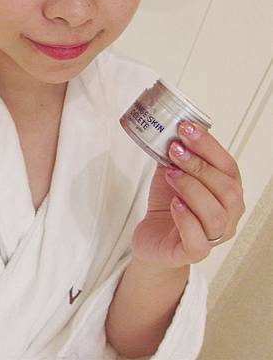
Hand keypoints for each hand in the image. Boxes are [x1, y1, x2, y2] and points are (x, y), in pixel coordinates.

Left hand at [131, 120, 245, 269]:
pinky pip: (198, 240)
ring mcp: (214, 236)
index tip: (187, 128)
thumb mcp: (172, 172)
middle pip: (226, 189)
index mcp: (227, 190)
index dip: (208, 145)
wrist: (153, 237)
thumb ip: (176, 154)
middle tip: (175, 150)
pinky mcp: (193, 252)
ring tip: (170, 175)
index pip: (227, 165)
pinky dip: (186, 219)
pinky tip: (174, 204)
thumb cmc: (169, 204)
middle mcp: (228, 215)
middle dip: (199, 165)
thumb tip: (169, 128)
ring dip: (191, 188)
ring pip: (215, 215)